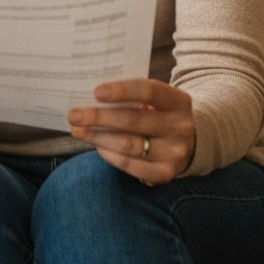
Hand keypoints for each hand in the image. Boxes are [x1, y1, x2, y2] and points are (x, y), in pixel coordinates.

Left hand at [67, 78, 195, 184]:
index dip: (122, 91)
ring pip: (130, 145)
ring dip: (99, 137)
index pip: (149, 91)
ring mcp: (175, 153)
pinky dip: (112, 157)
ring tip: (77, 130)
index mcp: (178, 100)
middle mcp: (180, 127)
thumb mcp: (156, 98)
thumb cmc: (159, 111)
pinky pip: (134, 167)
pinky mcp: (166, 173)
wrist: (190, 141)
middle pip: (134, 120)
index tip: (95, 92)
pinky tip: (98, 147)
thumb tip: (90, 95)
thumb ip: (132, 94)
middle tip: (73, 114)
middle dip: (99, 117)